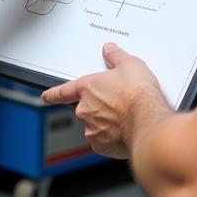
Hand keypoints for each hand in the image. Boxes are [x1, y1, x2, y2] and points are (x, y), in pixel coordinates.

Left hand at [41, 42, 169, 158]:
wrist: (149, 123)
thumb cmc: (138, 95)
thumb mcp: (130, 65)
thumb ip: (116, 56)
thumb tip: (110, 50)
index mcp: (87, 88)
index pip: (63, 91)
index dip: (53, 93)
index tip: (46, 96)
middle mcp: (85, 109)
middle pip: (87, 107)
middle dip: (99, 106)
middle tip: (119, 103)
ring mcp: (92, 129)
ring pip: (96, 124)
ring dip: (106, 122)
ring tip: (126, 117)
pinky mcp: (102, 146)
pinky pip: (104, 141)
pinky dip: (112, 137)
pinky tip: (126, 130)